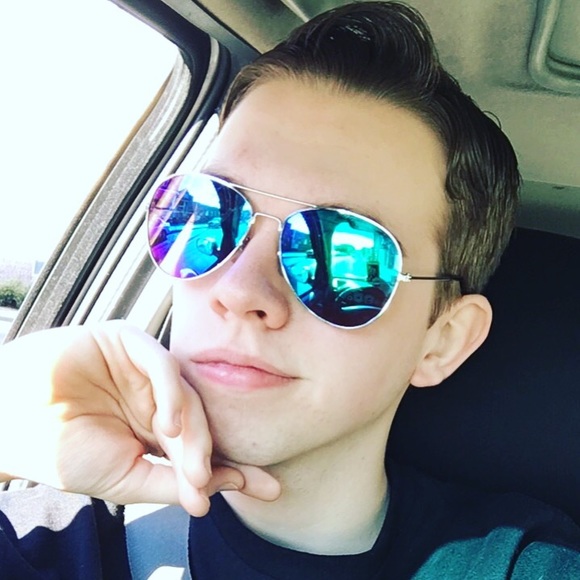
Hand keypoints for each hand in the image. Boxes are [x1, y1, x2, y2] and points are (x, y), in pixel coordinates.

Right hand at [0, 321, 279, 514]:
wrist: (9, 420)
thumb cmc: (62, 450)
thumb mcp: (123, 478)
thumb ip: (168, 483)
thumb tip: (211, 500)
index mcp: (157, 429)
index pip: (204, 447)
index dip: (234, 468)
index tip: (267, 489)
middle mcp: (159, 397)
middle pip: (202, 423)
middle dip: (210, 456)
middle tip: (207, 486)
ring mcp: (146, 369)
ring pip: (189, 395)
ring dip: (193, 431)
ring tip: (191, 466)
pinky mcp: (129, 342)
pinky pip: (160, 363)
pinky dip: (171, 392)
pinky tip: (167, 423)